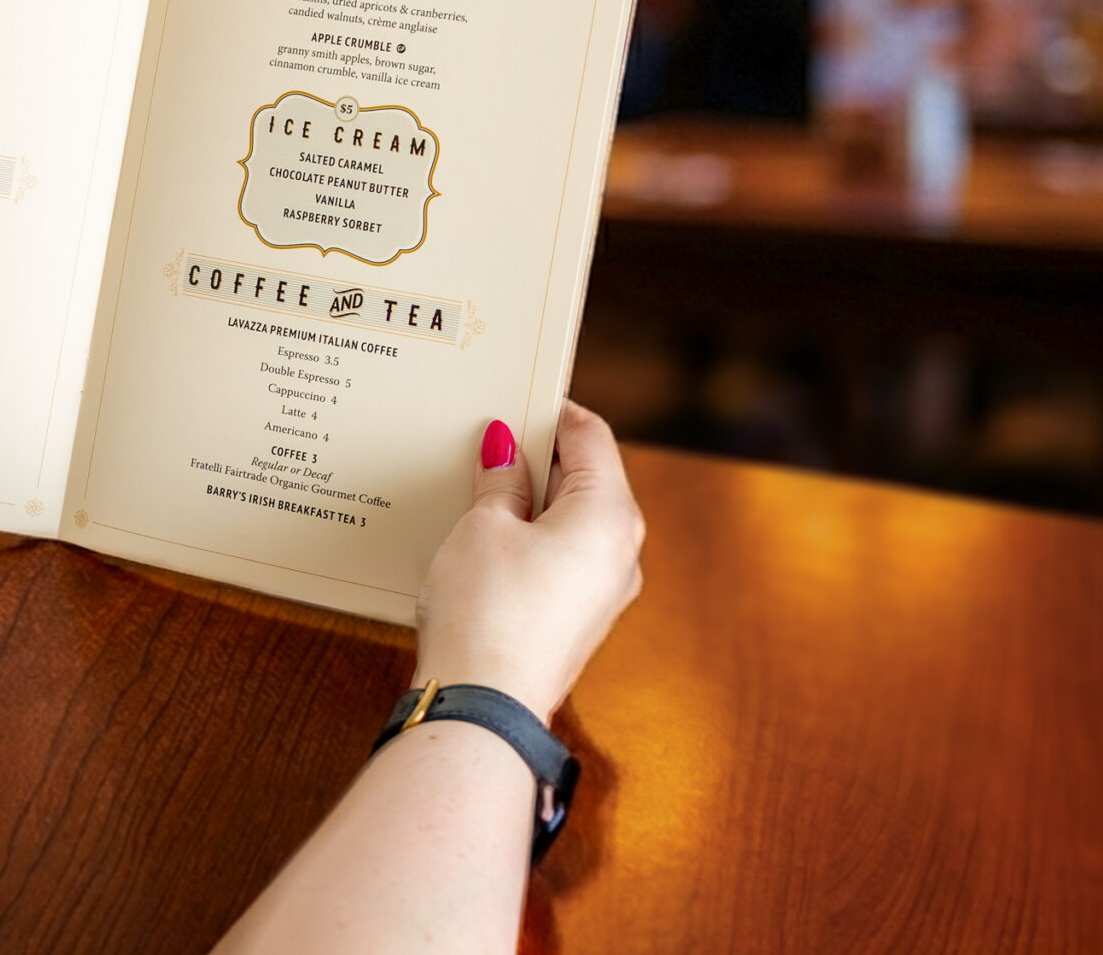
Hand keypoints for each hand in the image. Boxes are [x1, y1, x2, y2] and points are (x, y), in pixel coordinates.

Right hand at [412, 400, 644, 720]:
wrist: (485, 707)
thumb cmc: (487, 609)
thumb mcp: (483, 527)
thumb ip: (501, 481)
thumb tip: (506, 449)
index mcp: (611, 516)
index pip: (591, 436)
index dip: (551, 410)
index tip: (514, 395)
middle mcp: (622, 553)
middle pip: (587, 479)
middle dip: (539, 456)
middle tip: (489, 436)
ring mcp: (605, 592)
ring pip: (573, 521)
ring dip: (532, 499)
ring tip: (480, 484)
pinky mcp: (580, 621)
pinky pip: (563, 558)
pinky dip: (532, 537)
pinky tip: (488, 536)